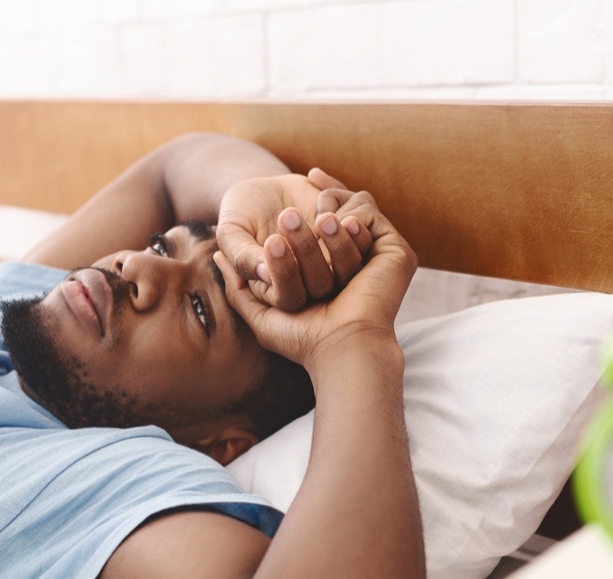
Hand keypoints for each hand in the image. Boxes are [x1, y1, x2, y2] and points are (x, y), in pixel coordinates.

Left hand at [215, 189, 416, 370]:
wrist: (341, 348)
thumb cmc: (302, 339)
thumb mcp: (261, 313)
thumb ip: (239, 286)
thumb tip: (216, 257)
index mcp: (334, 277)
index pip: (319, 235)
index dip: (306, 212)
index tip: (288, 195)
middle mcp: (360, 265)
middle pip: (333, 222)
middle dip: (312, 211)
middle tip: (285, 217)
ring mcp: (380, 257)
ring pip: (350, 216)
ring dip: (327, 212)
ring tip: (311, 222)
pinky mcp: (396, 252)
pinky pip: (370, 215)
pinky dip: (350, 212)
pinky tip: (330, 221)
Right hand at [217, 170, 371, 311]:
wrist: (262, 189)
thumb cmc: (240, 215)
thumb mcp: (231, 232)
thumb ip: (241, 256)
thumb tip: (264, 275)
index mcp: (281, 291)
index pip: (290, 297)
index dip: (285, 272)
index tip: (272, 241)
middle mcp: (312, 282)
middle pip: (323, 283)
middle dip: (308, 249)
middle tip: (288, 215)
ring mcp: (334, 260)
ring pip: (351, 262)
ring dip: (340, 237)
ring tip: (322, 212)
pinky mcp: (350, 233)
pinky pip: (363, 229)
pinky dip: (347, 206)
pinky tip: (315, 179)